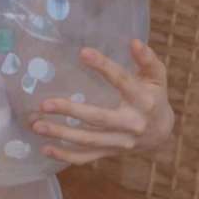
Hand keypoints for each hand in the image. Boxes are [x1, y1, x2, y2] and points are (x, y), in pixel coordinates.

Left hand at [28, 39, 175, 165]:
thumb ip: (147, 59)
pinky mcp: (110, 152)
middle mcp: (132, 124)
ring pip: (88, 140)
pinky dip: (65, 156)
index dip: (104, 66)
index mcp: (143, 100)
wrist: (162, 132)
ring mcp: (120, 142)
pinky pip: (86, 157)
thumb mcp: (156, 76)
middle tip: (45, 104)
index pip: (122, 81)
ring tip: (36, 125)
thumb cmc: (154, 95)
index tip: (83, 53)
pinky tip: (45, 148)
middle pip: (99, 118)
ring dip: (61, 134)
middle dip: (71, 111)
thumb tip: (135, 42)